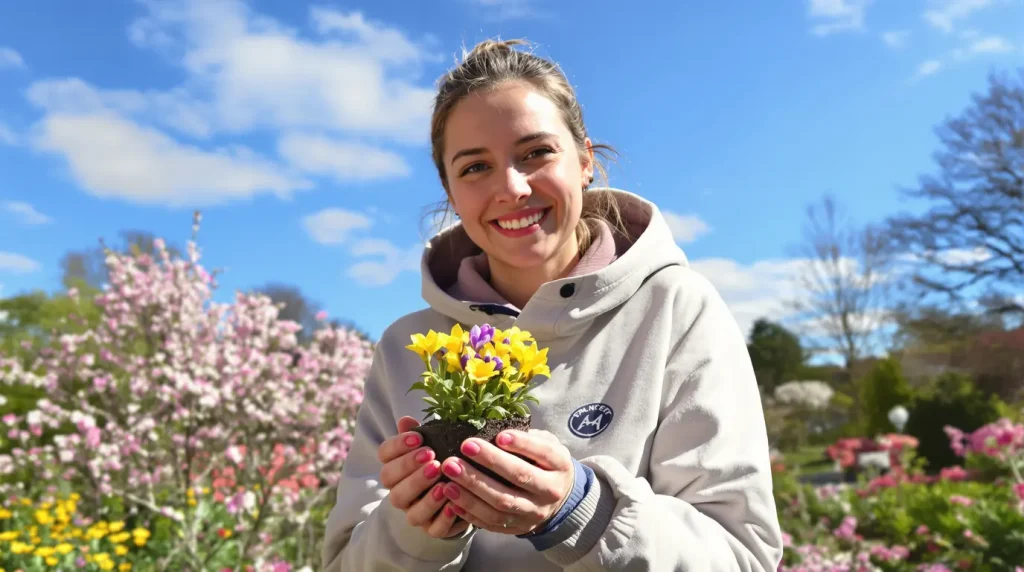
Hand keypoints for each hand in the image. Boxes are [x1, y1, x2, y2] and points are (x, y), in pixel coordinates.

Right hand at [378, 416, 470, 538]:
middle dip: (410, 469)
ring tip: (443, 482)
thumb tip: (406, 420)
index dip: (398, 446)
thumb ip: (419, 432)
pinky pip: (433, 529)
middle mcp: (399, 491)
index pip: (385, 455)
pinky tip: (453, 505)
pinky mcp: (431, 528)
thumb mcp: (433, 442)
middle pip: (391, 483)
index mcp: (396, 467)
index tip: (418, 437)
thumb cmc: (442, 459)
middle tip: (432, 457)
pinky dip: (443, 519)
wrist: (460, 491)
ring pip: (409, 510)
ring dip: (426, 497)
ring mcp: (414, 511)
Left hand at [438, 429, 573, 535]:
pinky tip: (451, 497)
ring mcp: (533, 513)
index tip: (499, 435)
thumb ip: (529, 437)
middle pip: (519, 477)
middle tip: (465, 447)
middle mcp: (550, 491)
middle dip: (490, 462)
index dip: (522, 444)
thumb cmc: (545, 464)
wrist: (559, 501)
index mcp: (560, 466)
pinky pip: (491, 523)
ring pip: (501, 504)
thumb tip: (495, 430)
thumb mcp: (548, 445)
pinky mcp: (517, 528)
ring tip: (449, 475)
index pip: (543, 452)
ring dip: (472, 490)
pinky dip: (469, 511)